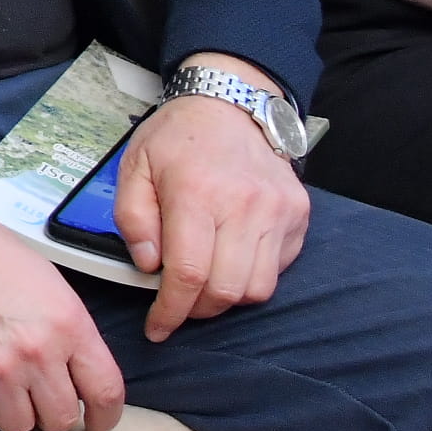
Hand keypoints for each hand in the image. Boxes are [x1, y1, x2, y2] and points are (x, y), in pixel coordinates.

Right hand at [0, 225, 125, 430]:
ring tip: (2, 384)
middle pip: (60, 419)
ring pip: (19, 425)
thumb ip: (70, 335)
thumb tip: (77, 374)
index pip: (104, 391)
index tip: (98, 423)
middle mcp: (36, 354)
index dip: (105, 416)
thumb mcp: (51, 287)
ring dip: (13, 410)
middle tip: (39, 395)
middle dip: (52, 411)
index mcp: (67, 326)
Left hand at [118, 87, 309, 339]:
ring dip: (227, 299)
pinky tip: (230, 259)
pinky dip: (253, 276)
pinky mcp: (298, 214)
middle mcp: (244, 205)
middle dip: (197, 310)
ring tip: (204, 283)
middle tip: (178, 304)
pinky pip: (279, 269)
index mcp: (197, 193)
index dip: (171, 311)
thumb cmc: (178, 137)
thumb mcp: (135, 167)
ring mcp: (278, 211)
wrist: (231, 101)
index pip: (188, 274)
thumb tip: (149, 266)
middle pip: (226, 290)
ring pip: (258, 288)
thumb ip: (133, 220)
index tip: (158, 328)